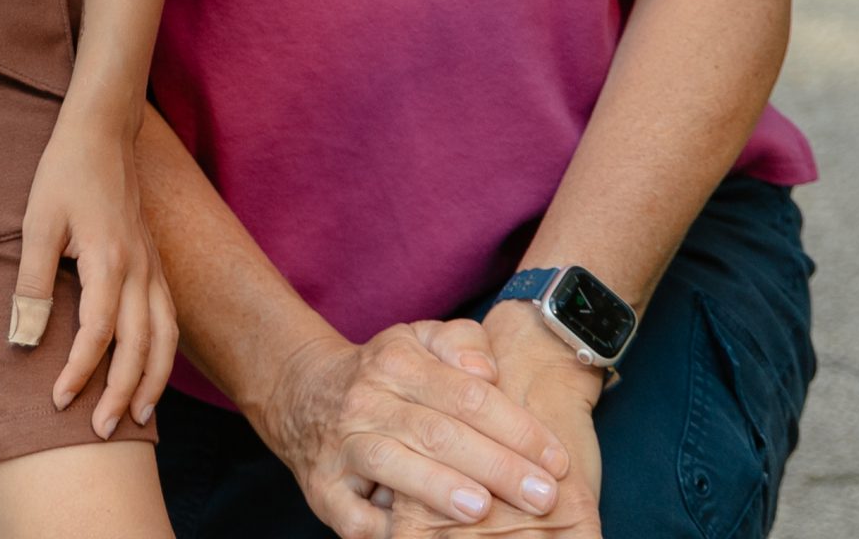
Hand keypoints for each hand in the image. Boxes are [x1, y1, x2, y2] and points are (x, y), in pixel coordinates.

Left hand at [9, 104, 178, 439]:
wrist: (102, 129)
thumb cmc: (65, 172)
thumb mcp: (37, 222)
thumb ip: (32, 283)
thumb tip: (23, 341)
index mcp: (108, 260)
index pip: (97, 333)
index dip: (79, 371)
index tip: (57, 400)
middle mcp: (139, 268)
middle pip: (139, 346)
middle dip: (121, 393)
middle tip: (101, 432)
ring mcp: (152, 264)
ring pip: (164, 336)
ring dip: (153, 380)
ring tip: (138, 416)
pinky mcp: (154, 260)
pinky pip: (168, 316)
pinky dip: (165, 351)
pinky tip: (153, 370)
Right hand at [254, 319, 575, 538]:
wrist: (303, 394)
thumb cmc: (387, 375)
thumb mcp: (421, 340)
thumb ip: (460, 344)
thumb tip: (487, 372)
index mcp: (397, 360)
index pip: (466, 393)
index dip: (515, 427)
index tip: (556, 458)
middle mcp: (367, 400)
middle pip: (437, 431)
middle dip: (495, 465)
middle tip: (542, 494)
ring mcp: (342, 445)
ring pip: (391, 463)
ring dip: (438, 487)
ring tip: (482, 508)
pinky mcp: (324, 491)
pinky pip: (354, 514)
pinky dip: (385, 529)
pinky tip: (420, 538)